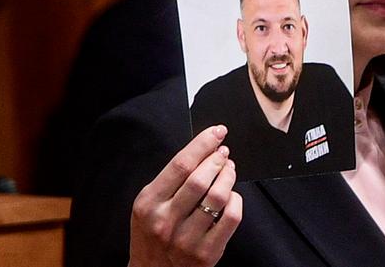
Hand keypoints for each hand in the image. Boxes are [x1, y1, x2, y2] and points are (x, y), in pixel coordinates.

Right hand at [128, 125, 242, 266]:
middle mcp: (166, 220)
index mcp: (149, 203)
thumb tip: (201, 152)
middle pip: (200, 178)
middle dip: (217, 159)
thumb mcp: (147, 206)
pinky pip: (231, 218)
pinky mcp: (206, 253)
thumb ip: (169, 183)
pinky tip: (232, 196)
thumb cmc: (152, 235)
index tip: (216, 132)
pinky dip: (236, 200)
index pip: (180, 165)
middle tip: (224, 153)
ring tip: (229, 170)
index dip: (202, 144)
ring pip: (218, 196)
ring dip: (228, 176)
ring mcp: (186, 239)